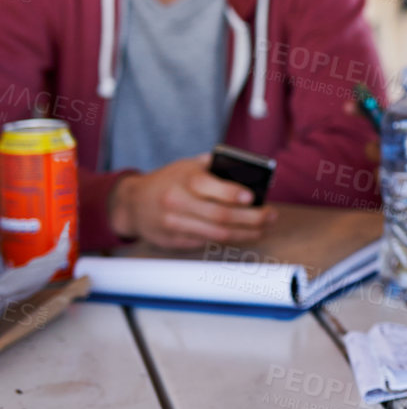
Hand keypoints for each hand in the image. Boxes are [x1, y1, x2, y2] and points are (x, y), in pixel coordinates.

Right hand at [110, 155, 276, 248]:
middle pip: (219, 215)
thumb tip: (253, 174)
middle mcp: (177, 202)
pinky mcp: (174, 241)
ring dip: (245, 233)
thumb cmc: (170, 180)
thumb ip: (217, 166)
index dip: (233, 194)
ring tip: (263, 228)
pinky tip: (244, 234)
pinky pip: (207, 243)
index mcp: (184, 179)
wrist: (132, 203)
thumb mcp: (189, 165)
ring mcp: (174, 224)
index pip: (210, 187)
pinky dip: (229, 240)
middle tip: (270, 216)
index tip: (253, 198)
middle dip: (251, 218)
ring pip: (216, 234)